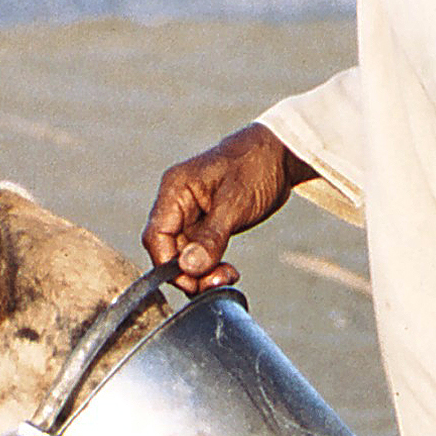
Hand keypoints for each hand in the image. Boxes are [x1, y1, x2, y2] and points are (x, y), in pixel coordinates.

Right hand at [142, 124, 312, 294]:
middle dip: (190, 272)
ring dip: (202, 273)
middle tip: (220, 281)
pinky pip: (199, 252)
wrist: (280, 153)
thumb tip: (188, 268)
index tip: (193, 281)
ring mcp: (191, 214)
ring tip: (228, 276)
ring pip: (184, 255)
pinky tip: (228, 270)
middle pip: (168, 250)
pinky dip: (210, 265)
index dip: (169, 265)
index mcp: (176, 190)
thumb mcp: (235, 204)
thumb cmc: (256, 166)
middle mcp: (177, 203)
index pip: (156, 236)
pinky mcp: (206, 224)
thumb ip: (211, 237)